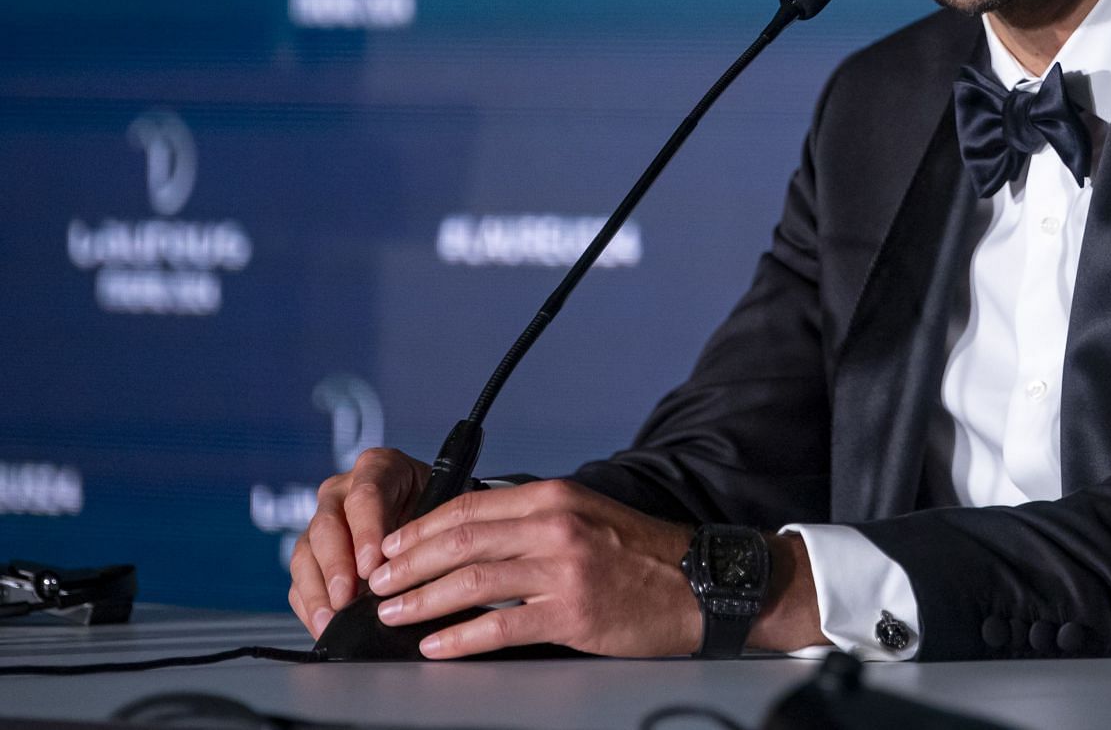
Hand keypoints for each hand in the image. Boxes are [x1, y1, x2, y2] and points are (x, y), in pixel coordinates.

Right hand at [288, 447, 428, 637]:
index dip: (366, 533)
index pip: (365, 496)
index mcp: (377, 469)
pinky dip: (310, 605)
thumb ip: (425, 535)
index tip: (371, 568)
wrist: (428, 517)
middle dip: (336, 567)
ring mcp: (322, 522)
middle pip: (328, 526)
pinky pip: (299, 579)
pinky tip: (323, 626)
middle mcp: (342, 491)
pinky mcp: (311, 554)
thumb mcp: (440, 509)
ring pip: (306, 554)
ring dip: (317, 591)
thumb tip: (415, 576)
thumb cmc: (436, 509)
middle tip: (345, 598)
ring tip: (330, 620)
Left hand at [367, 479, 703, 658]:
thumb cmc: (643, 555)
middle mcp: (557, 526)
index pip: (471, 507)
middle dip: (408, 565)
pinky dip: (461, 638)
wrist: (701, 584)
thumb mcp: (589, 517)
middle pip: (462, 542)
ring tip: (392, 614)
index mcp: (557, 497)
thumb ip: (535, 522)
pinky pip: (501, 627)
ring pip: (472, 583)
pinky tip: (436, 646)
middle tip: (377, 584)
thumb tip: (473, 540)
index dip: (421, 528)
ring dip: (421, 600)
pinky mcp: (573, 613)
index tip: (391, 548)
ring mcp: (564, 570)